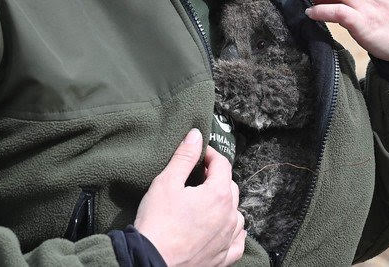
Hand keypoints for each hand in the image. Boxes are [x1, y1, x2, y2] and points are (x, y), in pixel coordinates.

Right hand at [134, 129, 245, 265]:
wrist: (151, 260)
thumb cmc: (158, 221)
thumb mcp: (167, 182)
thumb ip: (185, 156)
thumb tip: (196, 135)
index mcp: (219, 194)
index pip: (222, 164)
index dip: (209, 154)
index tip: (198, 153)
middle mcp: (230, 216)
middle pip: (231, 187)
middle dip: (216, 177)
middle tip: (197, 175)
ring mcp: (228, 239)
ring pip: (236, 213)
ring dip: (225, 203)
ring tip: (206, 201)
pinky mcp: (223, 258)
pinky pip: (238, 242)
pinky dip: (233, 232)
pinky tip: (225, 229)